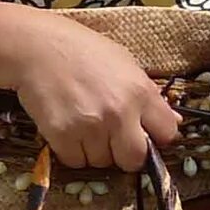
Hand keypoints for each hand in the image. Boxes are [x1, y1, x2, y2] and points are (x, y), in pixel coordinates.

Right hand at [3, 10, 182, 170]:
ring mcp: (90, 126)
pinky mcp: (62, 135)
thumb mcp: (126, 64)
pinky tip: (68, 129)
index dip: (156, 138)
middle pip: (134, 160)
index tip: (144, 135)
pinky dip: (71, 152)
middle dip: (125, 155)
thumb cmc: (83, 51)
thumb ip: (150, 96)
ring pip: (101, 162)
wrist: (36, 47)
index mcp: (141, 92)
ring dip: (94, 151)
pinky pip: (74, 161)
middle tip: (112, 140)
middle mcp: (119, 113)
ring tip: (84, 125)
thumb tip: (173, 122)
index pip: (167, 134)